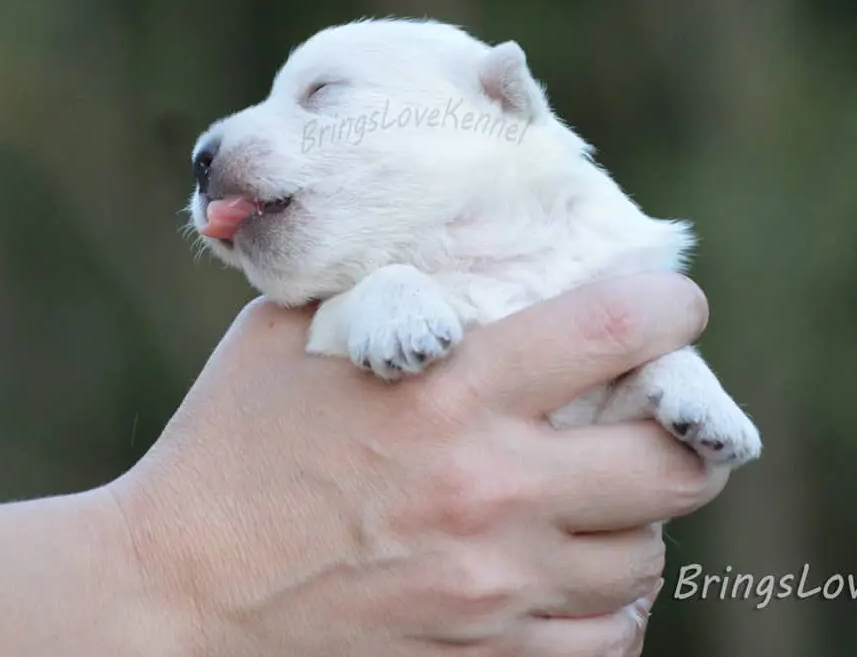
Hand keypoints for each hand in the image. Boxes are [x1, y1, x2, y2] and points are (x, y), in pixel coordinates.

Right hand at [111, 272, 727, 656]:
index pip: (618, 331)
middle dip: (682, 434)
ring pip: (644, 557)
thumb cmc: (225, 449)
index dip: (672, 309)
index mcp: (448, 390)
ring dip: (633, 520)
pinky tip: (574, 575)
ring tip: (599, 500)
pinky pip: (605, 642)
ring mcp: (493, 586)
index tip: (673, 307)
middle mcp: (489, 488)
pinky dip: (607, 607)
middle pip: (671, 465)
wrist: (174, 596)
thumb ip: (374, 283)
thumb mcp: (289, 335)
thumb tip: (438, 239)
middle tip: (657, 421)